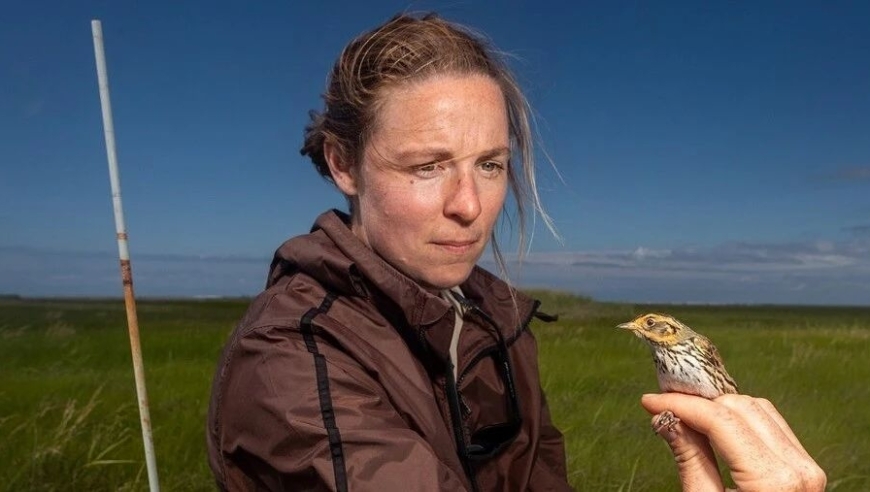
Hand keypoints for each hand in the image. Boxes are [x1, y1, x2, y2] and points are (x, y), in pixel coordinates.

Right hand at [641, 393, 825, 491]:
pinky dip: (740, 419)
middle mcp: (798, 470)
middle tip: (664, 405)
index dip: (681, 405)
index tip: (650, 401)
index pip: (721, 419)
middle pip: (740, 407)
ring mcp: (807, 469)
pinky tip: (713, 427)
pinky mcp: (805, 470)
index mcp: (774, 482)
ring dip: (719, 407)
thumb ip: (689, 460)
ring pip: (758, 410)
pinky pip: (771, 425)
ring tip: (685, 414)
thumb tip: (666, 420)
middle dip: (699, 402)